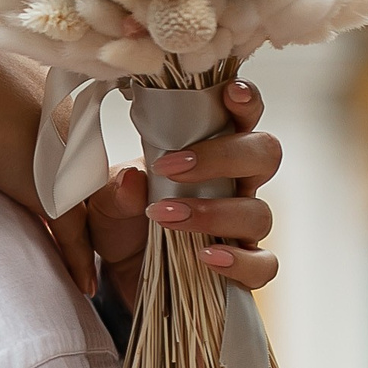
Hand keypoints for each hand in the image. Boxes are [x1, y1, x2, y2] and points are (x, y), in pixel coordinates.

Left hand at [48, 78, 279, 306]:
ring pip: (260, 212)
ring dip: (213, 213)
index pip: (240, 118)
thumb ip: (114, 192)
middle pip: (265, 154)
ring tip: (165, 217)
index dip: (245, 101)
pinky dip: (239, 262)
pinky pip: (263, 266)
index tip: (230, 92)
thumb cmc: (120, 223)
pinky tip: (205, 258)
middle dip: (225, 155)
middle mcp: (234, 185)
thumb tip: (132, 179)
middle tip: (172, 167)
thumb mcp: (103, 204)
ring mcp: (241, 227)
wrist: (117, 275)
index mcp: (207, 153)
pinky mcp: (242, 269)